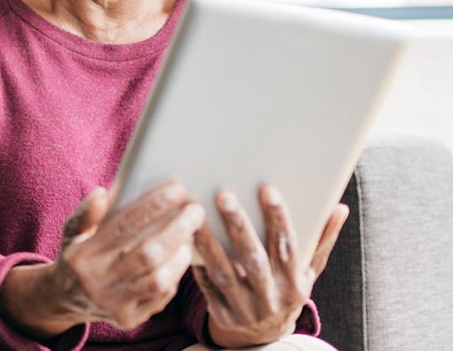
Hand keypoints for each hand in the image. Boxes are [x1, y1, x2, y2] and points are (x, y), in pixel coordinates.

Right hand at [51, 180, 205, 329]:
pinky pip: (161, 296)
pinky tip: (180, 257)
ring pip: (159, 279)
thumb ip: (86, 213)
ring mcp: (114, 304)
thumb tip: (102, 193)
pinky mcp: (129, 318)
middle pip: (147, 254)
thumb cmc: (78, 254)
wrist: (68, 299)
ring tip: (190, 234)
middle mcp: (97, 282)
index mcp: (81, 256)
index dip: (153, 206)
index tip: (178, 188)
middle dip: (177, 230)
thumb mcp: (72, 231)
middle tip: (196, 211)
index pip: (123, 226)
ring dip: (180, 254)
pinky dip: (174, 274)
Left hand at [191, 186, 348, 347]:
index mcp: (295, 284)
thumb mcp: (309, 271)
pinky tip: (186, 238)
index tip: (268, 189)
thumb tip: (339, 207)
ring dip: (208, 242)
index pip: (288, 247)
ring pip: (223, 273)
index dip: (279, 218)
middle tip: (224, 195)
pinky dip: (196, 263)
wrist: (266, 337)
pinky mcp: (222, 314)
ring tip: (195, 214)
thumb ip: (322, 239)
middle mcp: (271, 298)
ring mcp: (245, 309)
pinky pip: (205, 286)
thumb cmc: (287, 291)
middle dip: (239, 226)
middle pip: (253, 259)